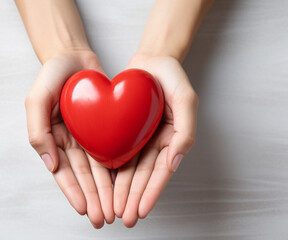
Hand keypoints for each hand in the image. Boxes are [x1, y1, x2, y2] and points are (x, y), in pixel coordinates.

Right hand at [25, 51, 114, 227]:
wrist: (73, 55)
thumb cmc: (52, 75)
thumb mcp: (37, 99)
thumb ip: (37, 131)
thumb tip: (50, 165)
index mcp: (53, 138)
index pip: (63, 172)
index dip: (74, 192)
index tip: (85, 209)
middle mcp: (71, 141)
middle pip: (84, 175)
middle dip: (94, 198)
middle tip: (104, 218)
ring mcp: (87, 136)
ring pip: (99, 168)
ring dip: (106, 190)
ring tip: (115, 209)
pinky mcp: (103, 127)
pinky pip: (111, 150)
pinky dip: (116, 169)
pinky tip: (123, 185)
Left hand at [113, 54, 198, 226]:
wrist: (152, 59)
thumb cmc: (172, 76)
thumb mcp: (186, 99)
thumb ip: (185, 131)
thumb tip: (174, 163)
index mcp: (172, 139)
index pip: (161, 172)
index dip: (151, 192)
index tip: (141, 211)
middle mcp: (155, 142)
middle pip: (143, 175)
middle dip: (133, 198)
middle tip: (123, 218)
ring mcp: (140, 138)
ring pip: (129, 169)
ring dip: (122, 191)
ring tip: (113, 209)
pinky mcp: (125, 130)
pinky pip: (118, 152)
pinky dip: (112, 170)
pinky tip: (105, 185)